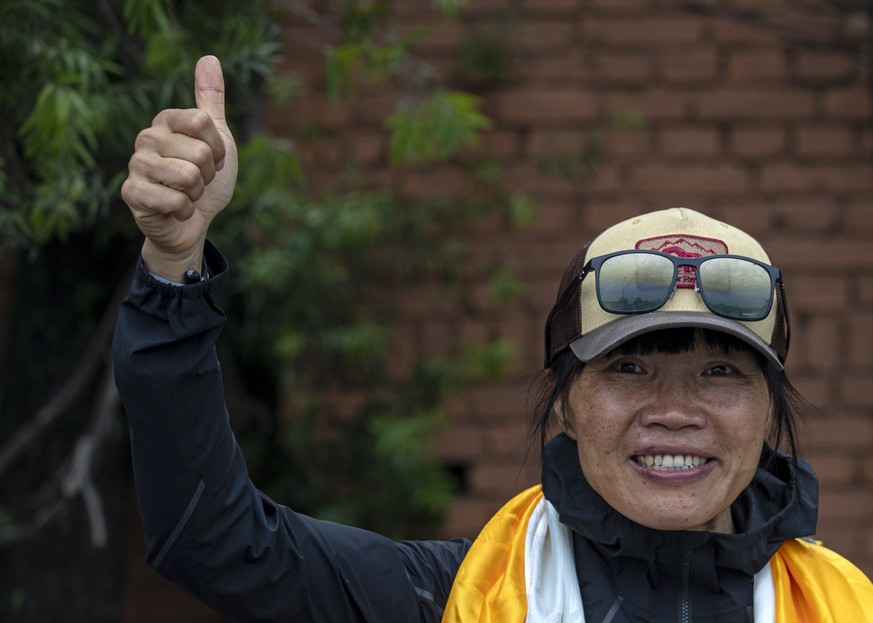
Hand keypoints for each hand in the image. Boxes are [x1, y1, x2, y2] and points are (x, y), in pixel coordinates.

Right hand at [121, 55, 238, 280]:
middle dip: (208, 176)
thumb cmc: (204, 180)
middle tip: (198, 182)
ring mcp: (136, 164)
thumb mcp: (218, 139)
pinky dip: (185, 210)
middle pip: (200, 152)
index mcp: (166, 120)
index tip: (213, 160)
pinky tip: (175, 209)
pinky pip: (175, 200)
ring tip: (187, 194)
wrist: (192, 223)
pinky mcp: (132, 193)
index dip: (219, 149)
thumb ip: (211, 100)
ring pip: (188, 177)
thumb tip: (209, 57)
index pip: (205, 123)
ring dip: (197, 194)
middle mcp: (146, 137)